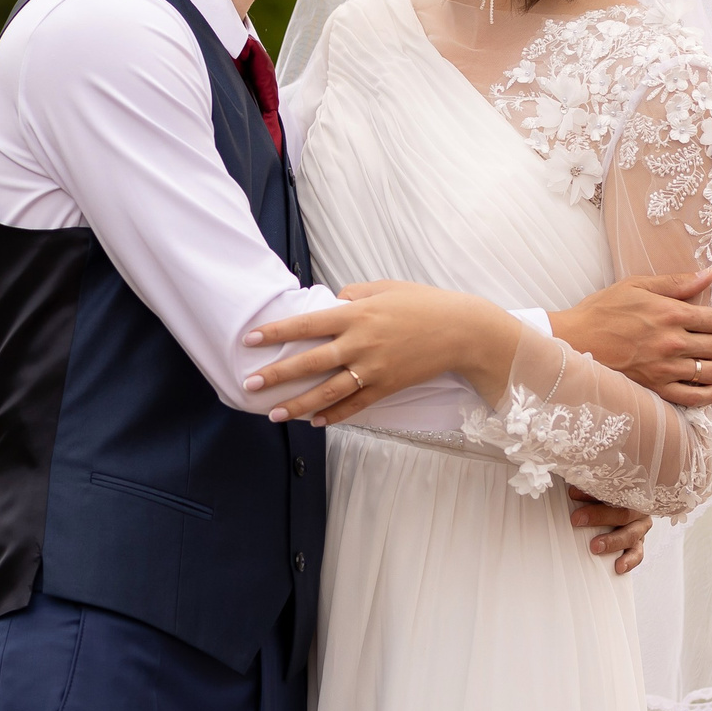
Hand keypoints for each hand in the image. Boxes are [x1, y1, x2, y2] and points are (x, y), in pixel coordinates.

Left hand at [243, 278, 521, 426]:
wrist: (461, 330)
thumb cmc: (423, 303)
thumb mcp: (386, 287)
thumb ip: (354, 294)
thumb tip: (332, 303)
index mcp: (356, 315)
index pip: (306, 324)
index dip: (276, 332)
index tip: (250, 339)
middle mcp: (360, 344)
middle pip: (310, 362)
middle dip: (277, 375)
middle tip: (250, 384)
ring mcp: (373, 369)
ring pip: (328, 392)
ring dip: (298, 406)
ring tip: (274, 415)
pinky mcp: (387, 387)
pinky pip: (355, 405)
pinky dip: (335, 416)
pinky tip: (316, 422)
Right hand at [546, 268, 711, 407]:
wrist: (574, 340)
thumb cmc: (602, 310)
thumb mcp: (637, 285)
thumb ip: (676, 282)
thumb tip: (708, 275)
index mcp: (671, 314)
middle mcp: (673, 342)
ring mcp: (665, 368)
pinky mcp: (656, 388)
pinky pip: (693, 397)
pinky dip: (711, 394)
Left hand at [570, 486, 652, 574]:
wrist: (618, 511)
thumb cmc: (602, 500)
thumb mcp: (597, 492)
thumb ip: (587, 489)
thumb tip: (570, 489)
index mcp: (629, 492)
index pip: (614, 491)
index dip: (593, 493)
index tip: (573, 494)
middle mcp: (637, 510)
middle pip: (622, 512)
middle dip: (599, 516)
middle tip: (577, 520)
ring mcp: (640, 528)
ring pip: (630, 535)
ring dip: (612, 541)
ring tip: (594, 547)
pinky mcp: (639, 544)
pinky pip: (637, 554)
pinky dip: (629, 561)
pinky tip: (618, 567)